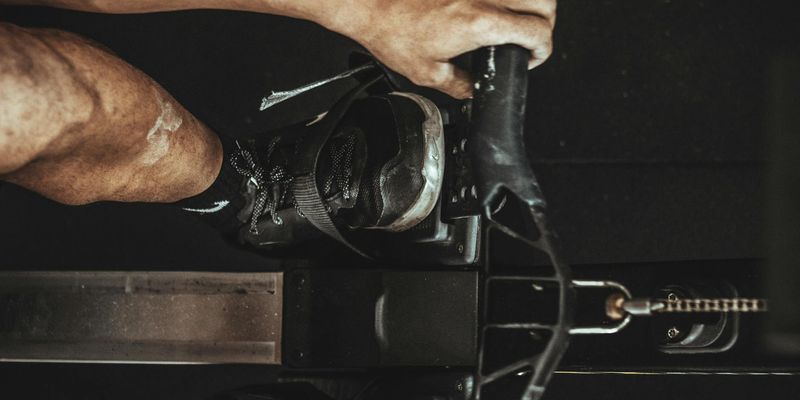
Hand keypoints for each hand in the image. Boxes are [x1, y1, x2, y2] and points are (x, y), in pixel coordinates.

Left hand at [328, 0, 555, 98]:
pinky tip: (496, 8)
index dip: (542, 50)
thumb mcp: (427, 72)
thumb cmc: (391, 30)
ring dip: (531, 6)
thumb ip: (460, 85)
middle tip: (530, 40)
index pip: (537, 31)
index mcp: (480, 23)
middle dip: (545, 24)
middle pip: (545, 3)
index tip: (531, 58)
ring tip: (518, 22)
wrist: (369, 4)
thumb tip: (473, 90)